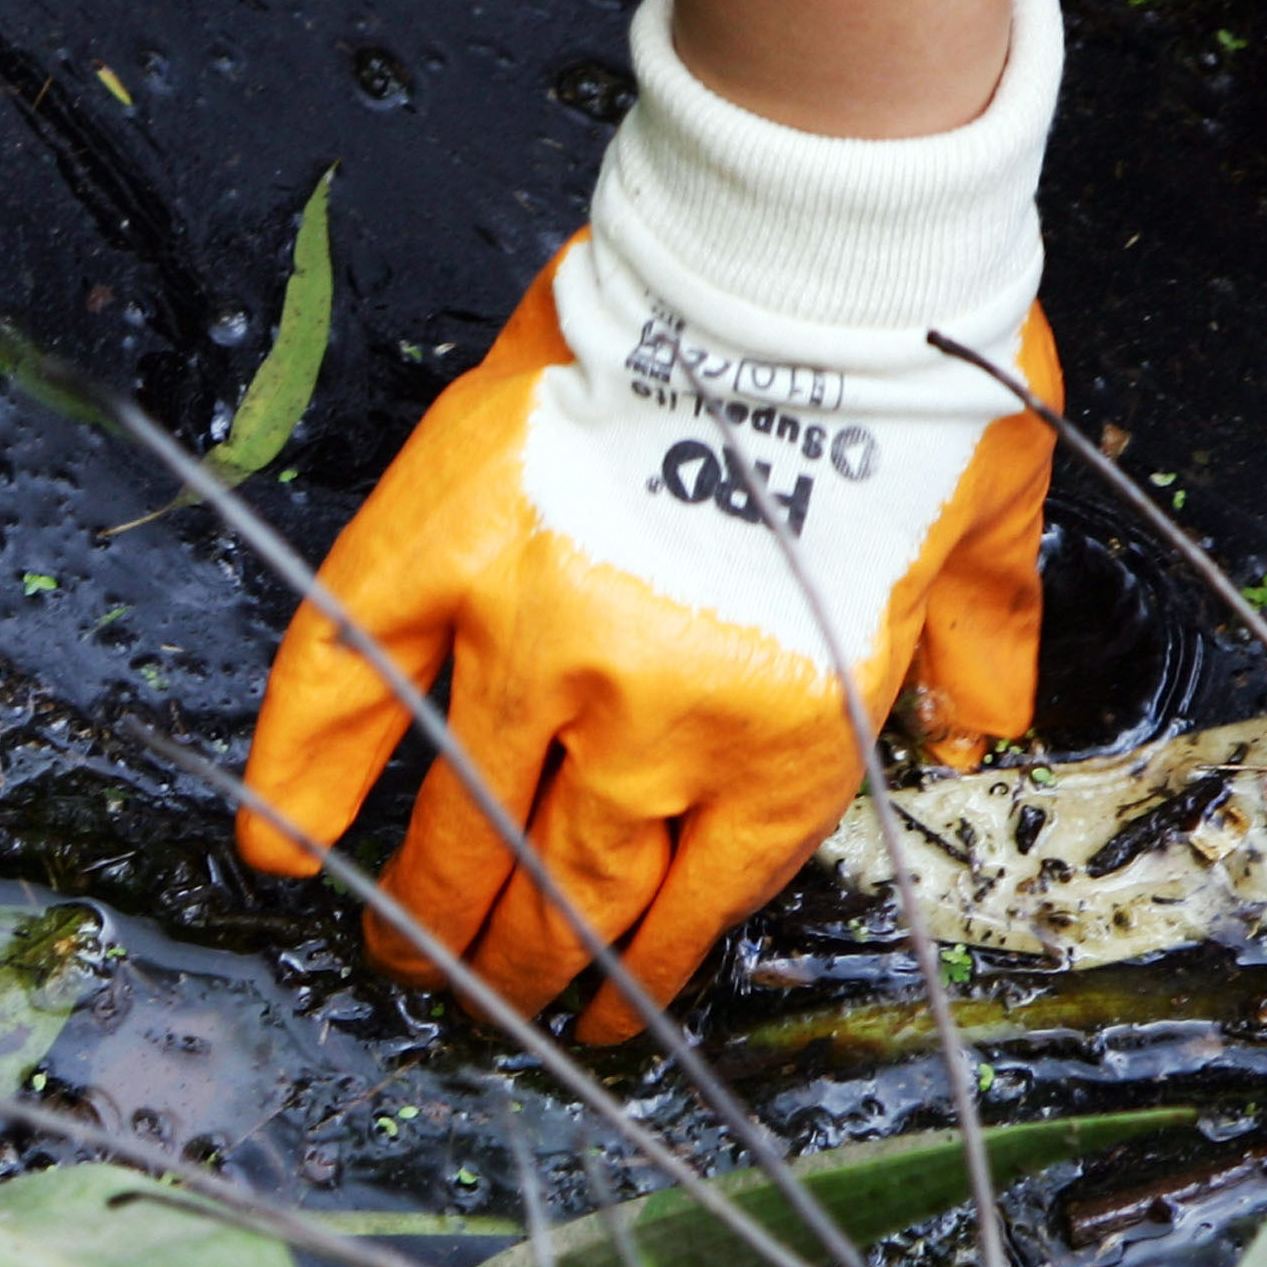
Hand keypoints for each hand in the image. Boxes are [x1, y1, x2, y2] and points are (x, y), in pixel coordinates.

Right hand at [237, 0, 1065, 1040]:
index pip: (687, 906)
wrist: (793, 254)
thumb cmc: (901, 380)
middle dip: (518, 967)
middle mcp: (650, 721)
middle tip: (486, 994)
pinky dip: (302, 779)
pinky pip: (346, 691)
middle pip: (560, 890)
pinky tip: (279, 848)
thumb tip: (975, 740)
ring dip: (428, 911)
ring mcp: (533, 643)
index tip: (602, 1013)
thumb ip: (975, 650)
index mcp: (783, 736)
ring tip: (402, 955)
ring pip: (461, 824)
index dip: (635, 978)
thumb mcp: (987, 526)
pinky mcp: (439, 558)